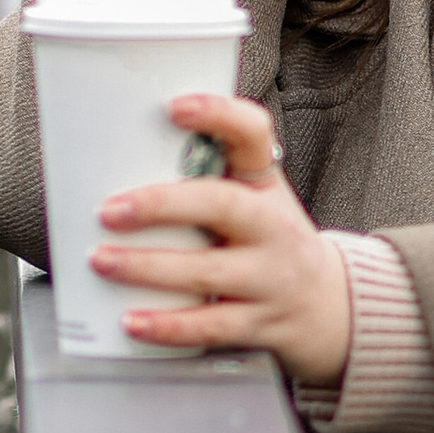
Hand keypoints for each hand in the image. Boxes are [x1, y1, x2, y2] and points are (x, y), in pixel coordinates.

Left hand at [89, 92, 351, 379]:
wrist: (331, 307)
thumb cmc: (272, 245)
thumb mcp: (256, 202)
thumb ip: (204, 182)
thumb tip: (116, 168)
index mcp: (264, 185)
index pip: (252, 134)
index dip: (218, 115)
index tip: (174, 107)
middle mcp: (274, 226)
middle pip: (223, 205)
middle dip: (162, 206)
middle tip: (108, 210)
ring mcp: (271, 277)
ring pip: (209, 272)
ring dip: (149, 267)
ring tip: (102, 260)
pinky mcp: (261, 323)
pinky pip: (210, 325)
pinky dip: (168, 325)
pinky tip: (132, 320)